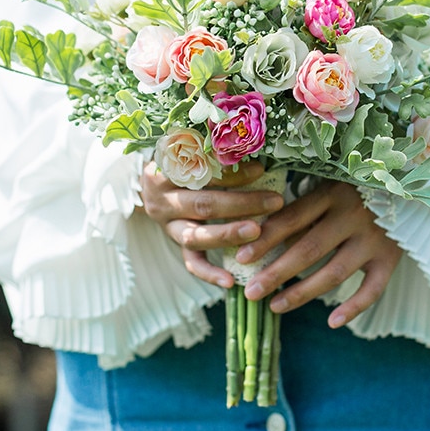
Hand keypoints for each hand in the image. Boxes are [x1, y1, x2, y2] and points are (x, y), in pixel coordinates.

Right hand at [140, 160, 284, 287]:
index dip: (232, 172)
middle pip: (204, 204)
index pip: (201, 172)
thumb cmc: (186, 159)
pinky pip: (191, 262)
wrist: (155, 180)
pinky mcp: (175, 243)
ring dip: (228, 235)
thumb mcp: (193, 149)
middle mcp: (162, 199)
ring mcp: (168, 224)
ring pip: (195, 235)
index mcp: (166, 170)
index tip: (262, 170)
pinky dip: (210, 274)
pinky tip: (230, 281)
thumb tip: (258, 152)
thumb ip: (218, 152)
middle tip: (275, 202)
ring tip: (257, 233)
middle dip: (242, 204)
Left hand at [237, 181, 402, 327]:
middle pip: (308, 249)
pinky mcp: (391, 258)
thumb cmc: (356, 187)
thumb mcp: (328, 185)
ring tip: (275, 306)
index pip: (292, 218)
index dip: (266, 238)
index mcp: (332, 193)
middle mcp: (353, 216)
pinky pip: (373, 289)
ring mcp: (374, 239)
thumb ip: (301, 206)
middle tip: (251, 291)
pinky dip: (354, 307)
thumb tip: (258, 230)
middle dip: (276, 273)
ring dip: (302, 292)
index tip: (240, 257)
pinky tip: (332, 322)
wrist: (409, 188)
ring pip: (334, 272)